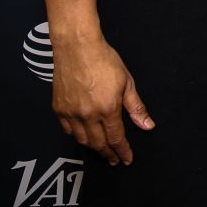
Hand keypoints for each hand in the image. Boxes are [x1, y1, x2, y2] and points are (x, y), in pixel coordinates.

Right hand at [51, 37, 153, 164]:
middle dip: (108, 154)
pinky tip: (84, 135)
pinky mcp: (59, 108)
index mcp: (107, 108)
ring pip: (82, 140)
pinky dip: (77, 136)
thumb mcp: (127, 82)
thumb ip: (136, 107)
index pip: (116, 138)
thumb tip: (147, 125)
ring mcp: (71, 113)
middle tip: (115, 159)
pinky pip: (67, 129)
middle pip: (98, 143)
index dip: (123, 151)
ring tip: (102, 150)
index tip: (127, 159)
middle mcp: (87, 114)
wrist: (78, 47)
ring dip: (93, 147)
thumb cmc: (104, 60)